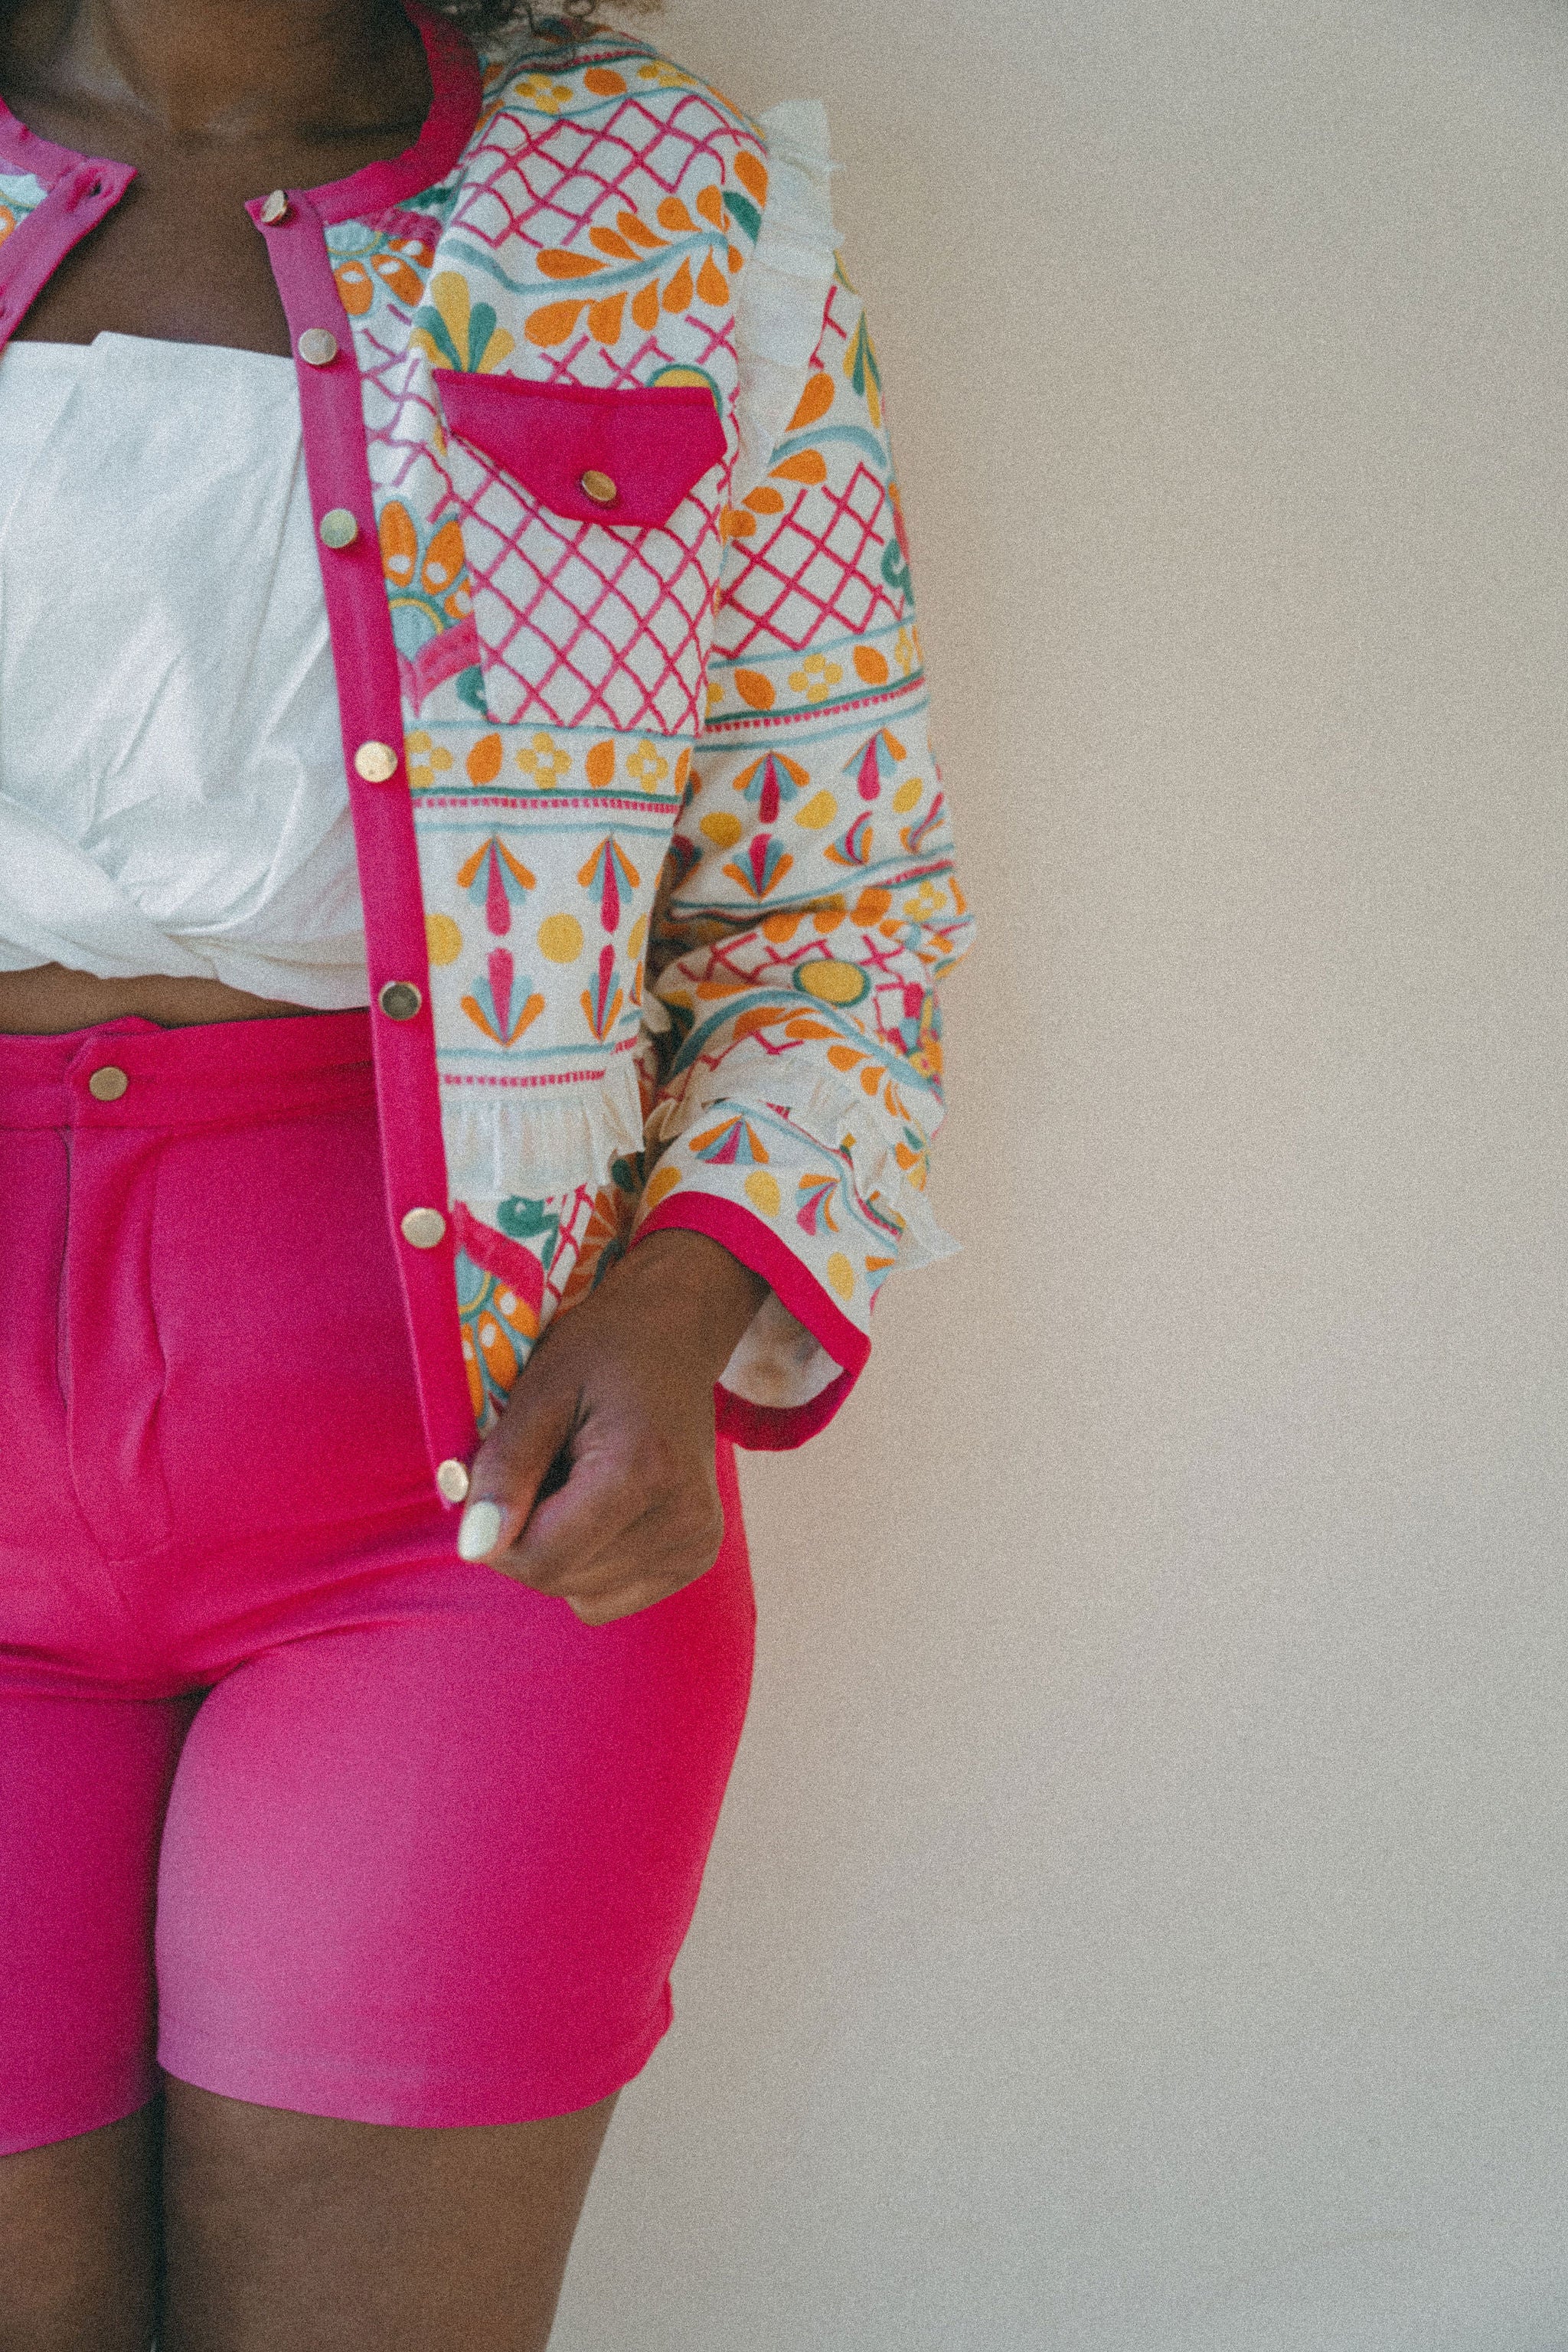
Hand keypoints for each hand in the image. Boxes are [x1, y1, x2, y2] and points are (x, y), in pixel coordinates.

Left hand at [454, 1229, 767, 1623]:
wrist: (673, 1334)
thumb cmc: (598, 1351)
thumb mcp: (538, 1391)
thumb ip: (504, 1469)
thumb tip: (474, 1549)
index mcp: (643, 1472)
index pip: (542, 1558)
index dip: (497, 1531)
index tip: (499, 1480)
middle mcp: (684, 1519)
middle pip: (559, 1578)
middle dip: (527, 1535)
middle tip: (543, 1466)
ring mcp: (697, 1543)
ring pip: (580, 1594)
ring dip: (557, 1549)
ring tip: (575, 1481)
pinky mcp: (697, 1556)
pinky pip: (607, 1597)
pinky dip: (586, 1562)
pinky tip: (600, 1507)